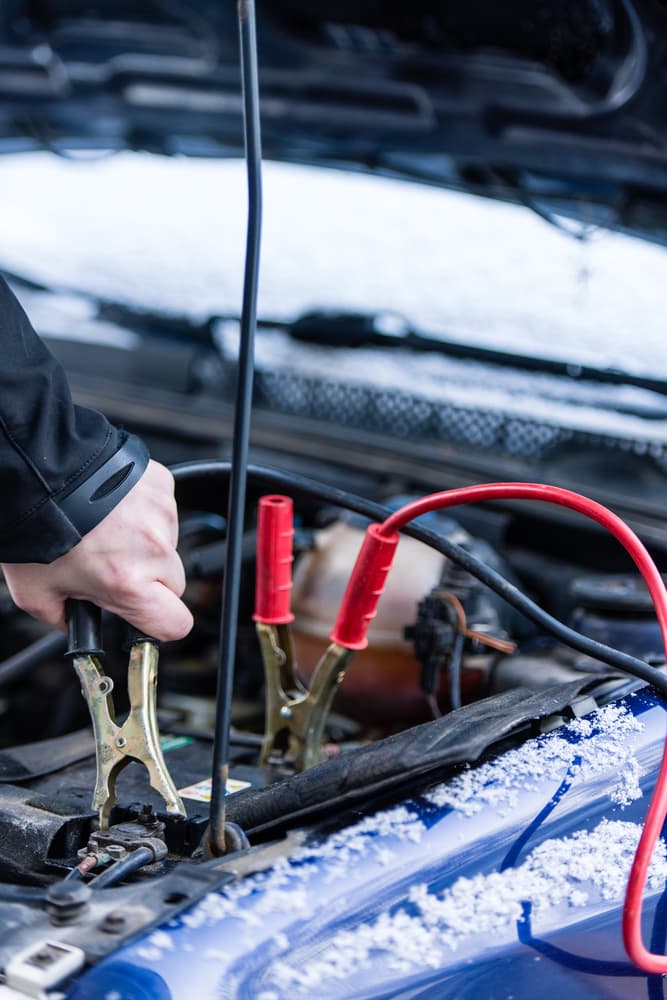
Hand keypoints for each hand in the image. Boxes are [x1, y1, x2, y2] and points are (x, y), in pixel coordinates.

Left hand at [1, 460, 192, 640]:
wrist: (38, 471)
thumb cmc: (35, 525)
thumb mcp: (36, 592)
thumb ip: (63, 620)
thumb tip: (77, 629)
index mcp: (126, 583)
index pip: (176, 624)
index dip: (161, 626)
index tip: (147, 620)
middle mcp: (152, 549)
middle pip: (175, 585)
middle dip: (150, 584)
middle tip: (114, 571)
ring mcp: (162, 514)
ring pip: (169, 547)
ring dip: (147, 546)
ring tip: (107, 533)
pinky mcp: (162, 486)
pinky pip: (164, 513)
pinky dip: (145, 514)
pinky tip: (115, 511)